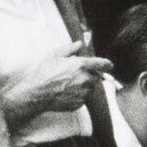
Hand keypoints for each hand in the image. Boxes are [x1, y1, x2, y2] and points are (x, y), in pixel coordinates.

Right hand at [0, 39, 114, 126]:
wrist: (37, 93)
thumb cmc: (45, 73)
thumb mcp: (55, 56)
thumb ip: (70, 49)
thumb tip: (80, 43)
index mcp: (82, 65)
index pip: (102, 64)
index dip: (106, 64)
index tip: (109, 65)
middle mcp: (86, 79)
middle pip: (94, 77)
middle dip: (87, 75)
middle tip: (72, 76)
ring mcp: (83, 92)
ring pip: (89, 88)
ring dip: (83, 86)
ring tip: (67, 85)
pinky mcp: (79, 103)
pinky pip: (83, 98)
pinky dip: (77, 96)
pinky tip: (65, 93)